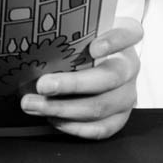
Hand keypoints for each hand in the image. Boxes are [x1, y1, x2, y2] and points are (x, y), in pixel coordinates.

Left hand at [20, 19, 141, 139]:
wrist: (92, 67)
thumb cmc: (81, 46)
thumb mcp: (79, 33)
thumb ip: (68, 35)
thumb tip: (34, 42)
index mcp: (124, 39)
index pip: (129, 34)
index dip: (114, 42)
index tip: (93, 48)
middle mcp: (129, 67)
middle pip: (109, 78)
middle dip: (72, 84)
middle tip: (42, 85)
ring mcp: (127, 94)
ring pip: (101, 106)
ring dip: (63, 108)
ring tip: (35, 105)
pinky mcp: (120, 117)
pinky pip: (100, 128)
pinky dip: (74, 126)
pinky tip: (54, 118)